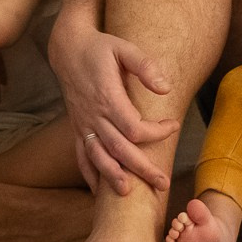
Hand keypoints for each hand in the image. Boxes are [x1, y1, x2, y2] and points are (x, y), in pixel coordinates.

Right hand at [48, 14, 178, 195]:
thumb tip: (166, 88)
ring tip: (128, 193)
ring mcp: (83, 123)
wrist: (68, 48)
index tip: (173, 125)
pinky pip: (81, 154)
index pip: (134, 127)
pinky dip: (88, 173)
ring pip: (98, 156)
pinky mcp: (77, 127)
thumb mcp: (124, 48)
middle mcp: (93, 115)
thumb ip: (145, 66)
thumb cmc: (100, 47)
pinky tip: (98, 190)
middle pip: (119, 149)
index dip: (156, 132)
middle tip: (163, 184)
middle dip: (141, 168)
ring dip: (112, 176)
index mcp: (107, 97)